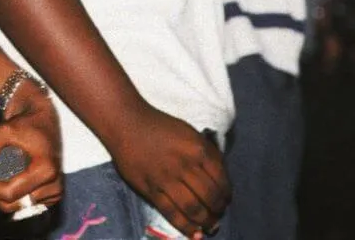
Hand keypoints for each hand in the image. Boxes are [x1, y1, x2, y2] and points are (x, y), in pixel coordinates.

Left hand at [0, 81, 62, 215]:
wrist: (44, 119)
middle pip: (13, 205)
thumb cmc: (27, 124)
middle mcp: (55, 183)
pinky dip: (14, 198)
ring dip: (1, 197)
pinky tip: (9, 183)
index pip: (10, 193)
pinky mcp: (54, 194)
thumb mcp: (4, 131)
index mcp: (46, 169)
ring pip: (18, 207)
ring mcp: (55, 191)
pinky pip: (28, 206)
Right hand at [109, 106, 230, 238]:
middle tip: (219, 215)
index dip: (226, 193)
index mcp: (198, 149)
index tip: (227, 200)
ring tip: (210, 226)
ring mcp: (168, 179)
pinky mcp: (152, 190)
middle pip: (209, 196)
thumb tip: (219, 175)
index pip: (220, 178)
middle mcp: (186, 165)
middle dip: (218, 209)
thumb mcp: (190, 133)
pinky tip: (195, 234)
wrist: (128, 125)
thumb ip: (205, 152)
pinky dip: (186, 226)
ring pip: (193, 208)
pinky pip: (172, 213)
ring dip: (205, 221)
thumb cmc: (161, 127)